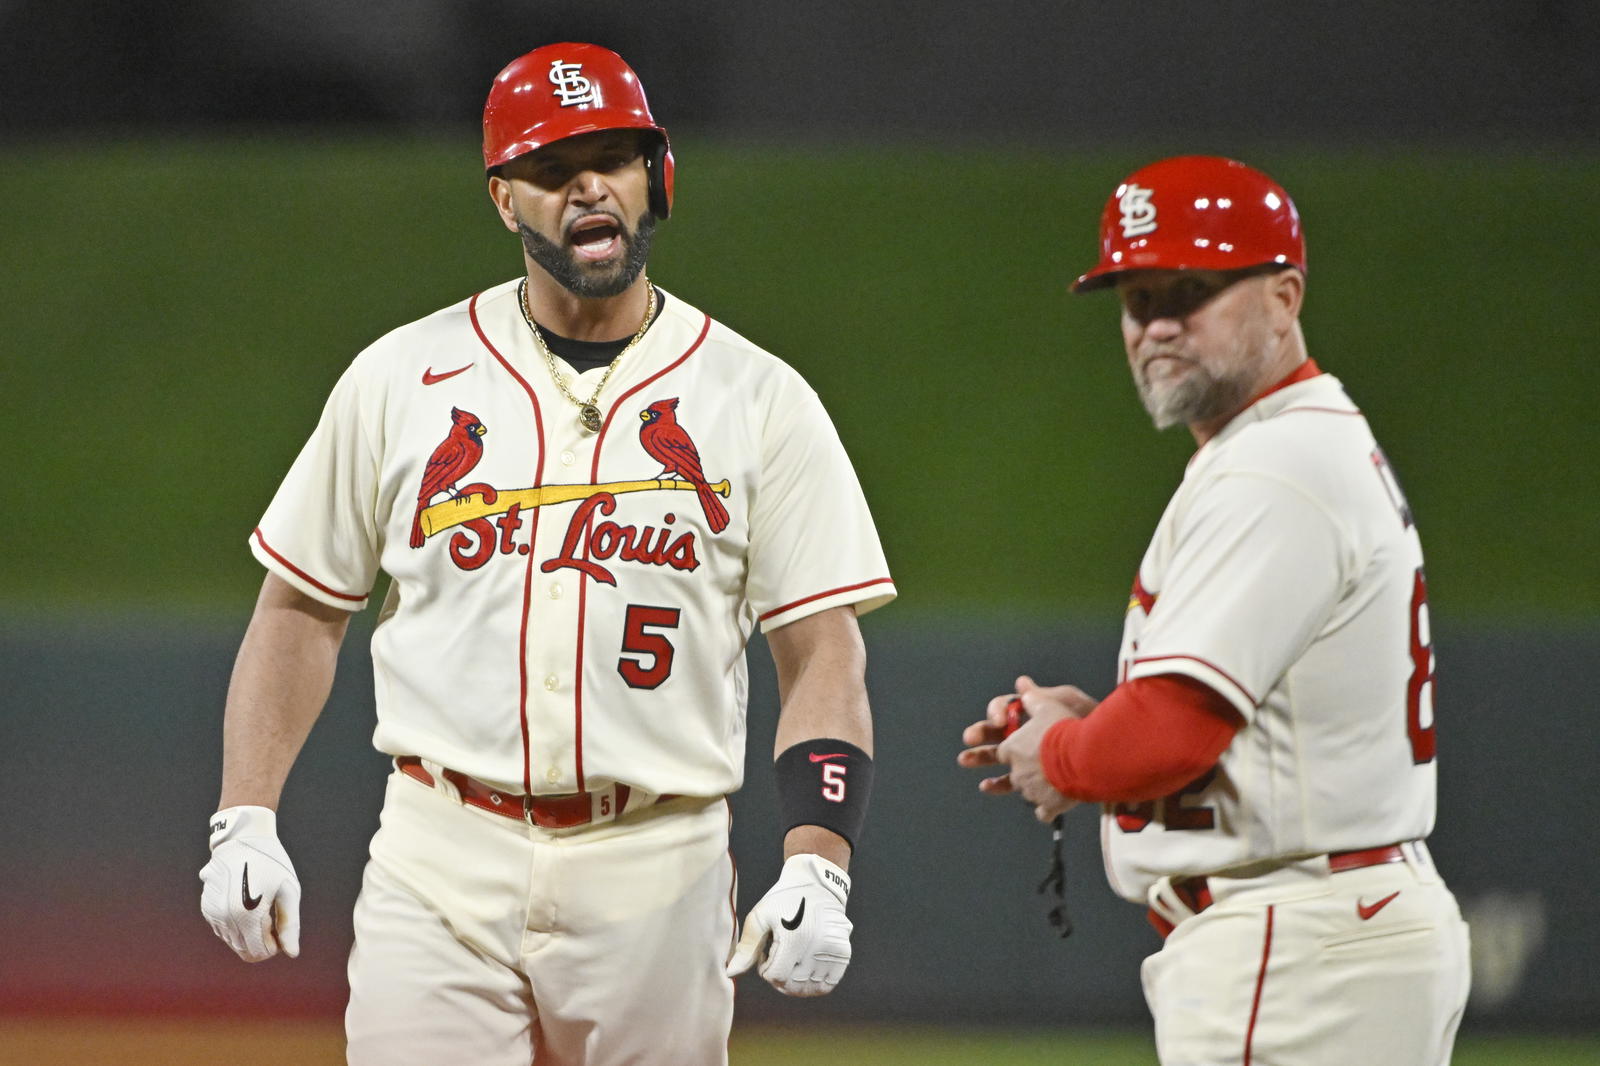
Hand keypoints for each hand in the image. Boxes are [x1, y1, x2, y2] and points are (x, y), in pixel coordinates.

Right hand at [199, 805, 301, 961]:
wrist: (242, 839)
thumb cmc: (272, 864)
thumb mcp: (289, 891)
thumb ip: (290, 925)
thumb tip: (291, 953)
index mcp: (248, 915)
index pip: (259, 953)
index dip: (274, 945)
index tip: (279, 923)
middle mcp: (225, 918)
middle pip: (245, 951)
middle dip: (261, 940)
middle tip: (271, 915)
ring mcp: (213, 914)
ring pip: (233, 942)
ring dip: (248, 933)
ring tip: (258, 905)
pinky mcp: (206, 909)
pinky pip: (223, 930)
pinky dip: (236, 925)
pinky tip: (244, 902)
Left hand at [725, 853, 851, 996]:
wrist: (818, 884)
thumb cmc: (783, 900)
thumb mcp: (760, 916)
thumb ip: (746, 947)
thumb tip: (730, 974)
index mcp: (794, 937)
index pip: (776, 977)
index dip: (766, 969)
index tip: (767, 952)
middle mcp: (816, 946)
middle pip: (792, 985)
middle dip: (780, 975)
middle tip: (780, 954)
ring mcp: (833, 951)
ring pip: (809, 988)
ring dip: (797, 980)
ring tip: (794, 958)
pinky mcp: (843, 953)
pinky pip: (828, 984)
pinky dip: (815, 983)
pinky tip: (807, 969)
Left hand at [958, 675, 1096, 821]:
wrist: (1084, 755)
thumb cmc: (1064, 728)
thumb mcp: (1048, 705)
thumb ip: (1033, 697)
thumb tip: (1022, 686)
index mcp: (1012, 748)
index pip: (1002, 752)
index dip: (1004, 750)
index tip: (1003, 753)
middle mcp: (1017, 771)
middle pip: (1010, 776)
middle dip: (1002, 779)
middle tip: (985, 785)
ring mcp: (1031, 791)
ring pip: (1027, 793)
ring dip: (1031, 790)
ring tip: (1035, 791)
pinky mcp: (1048, 805)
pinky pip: (1044, 812)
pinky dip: (1047, 810)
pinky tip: (1050, 810)